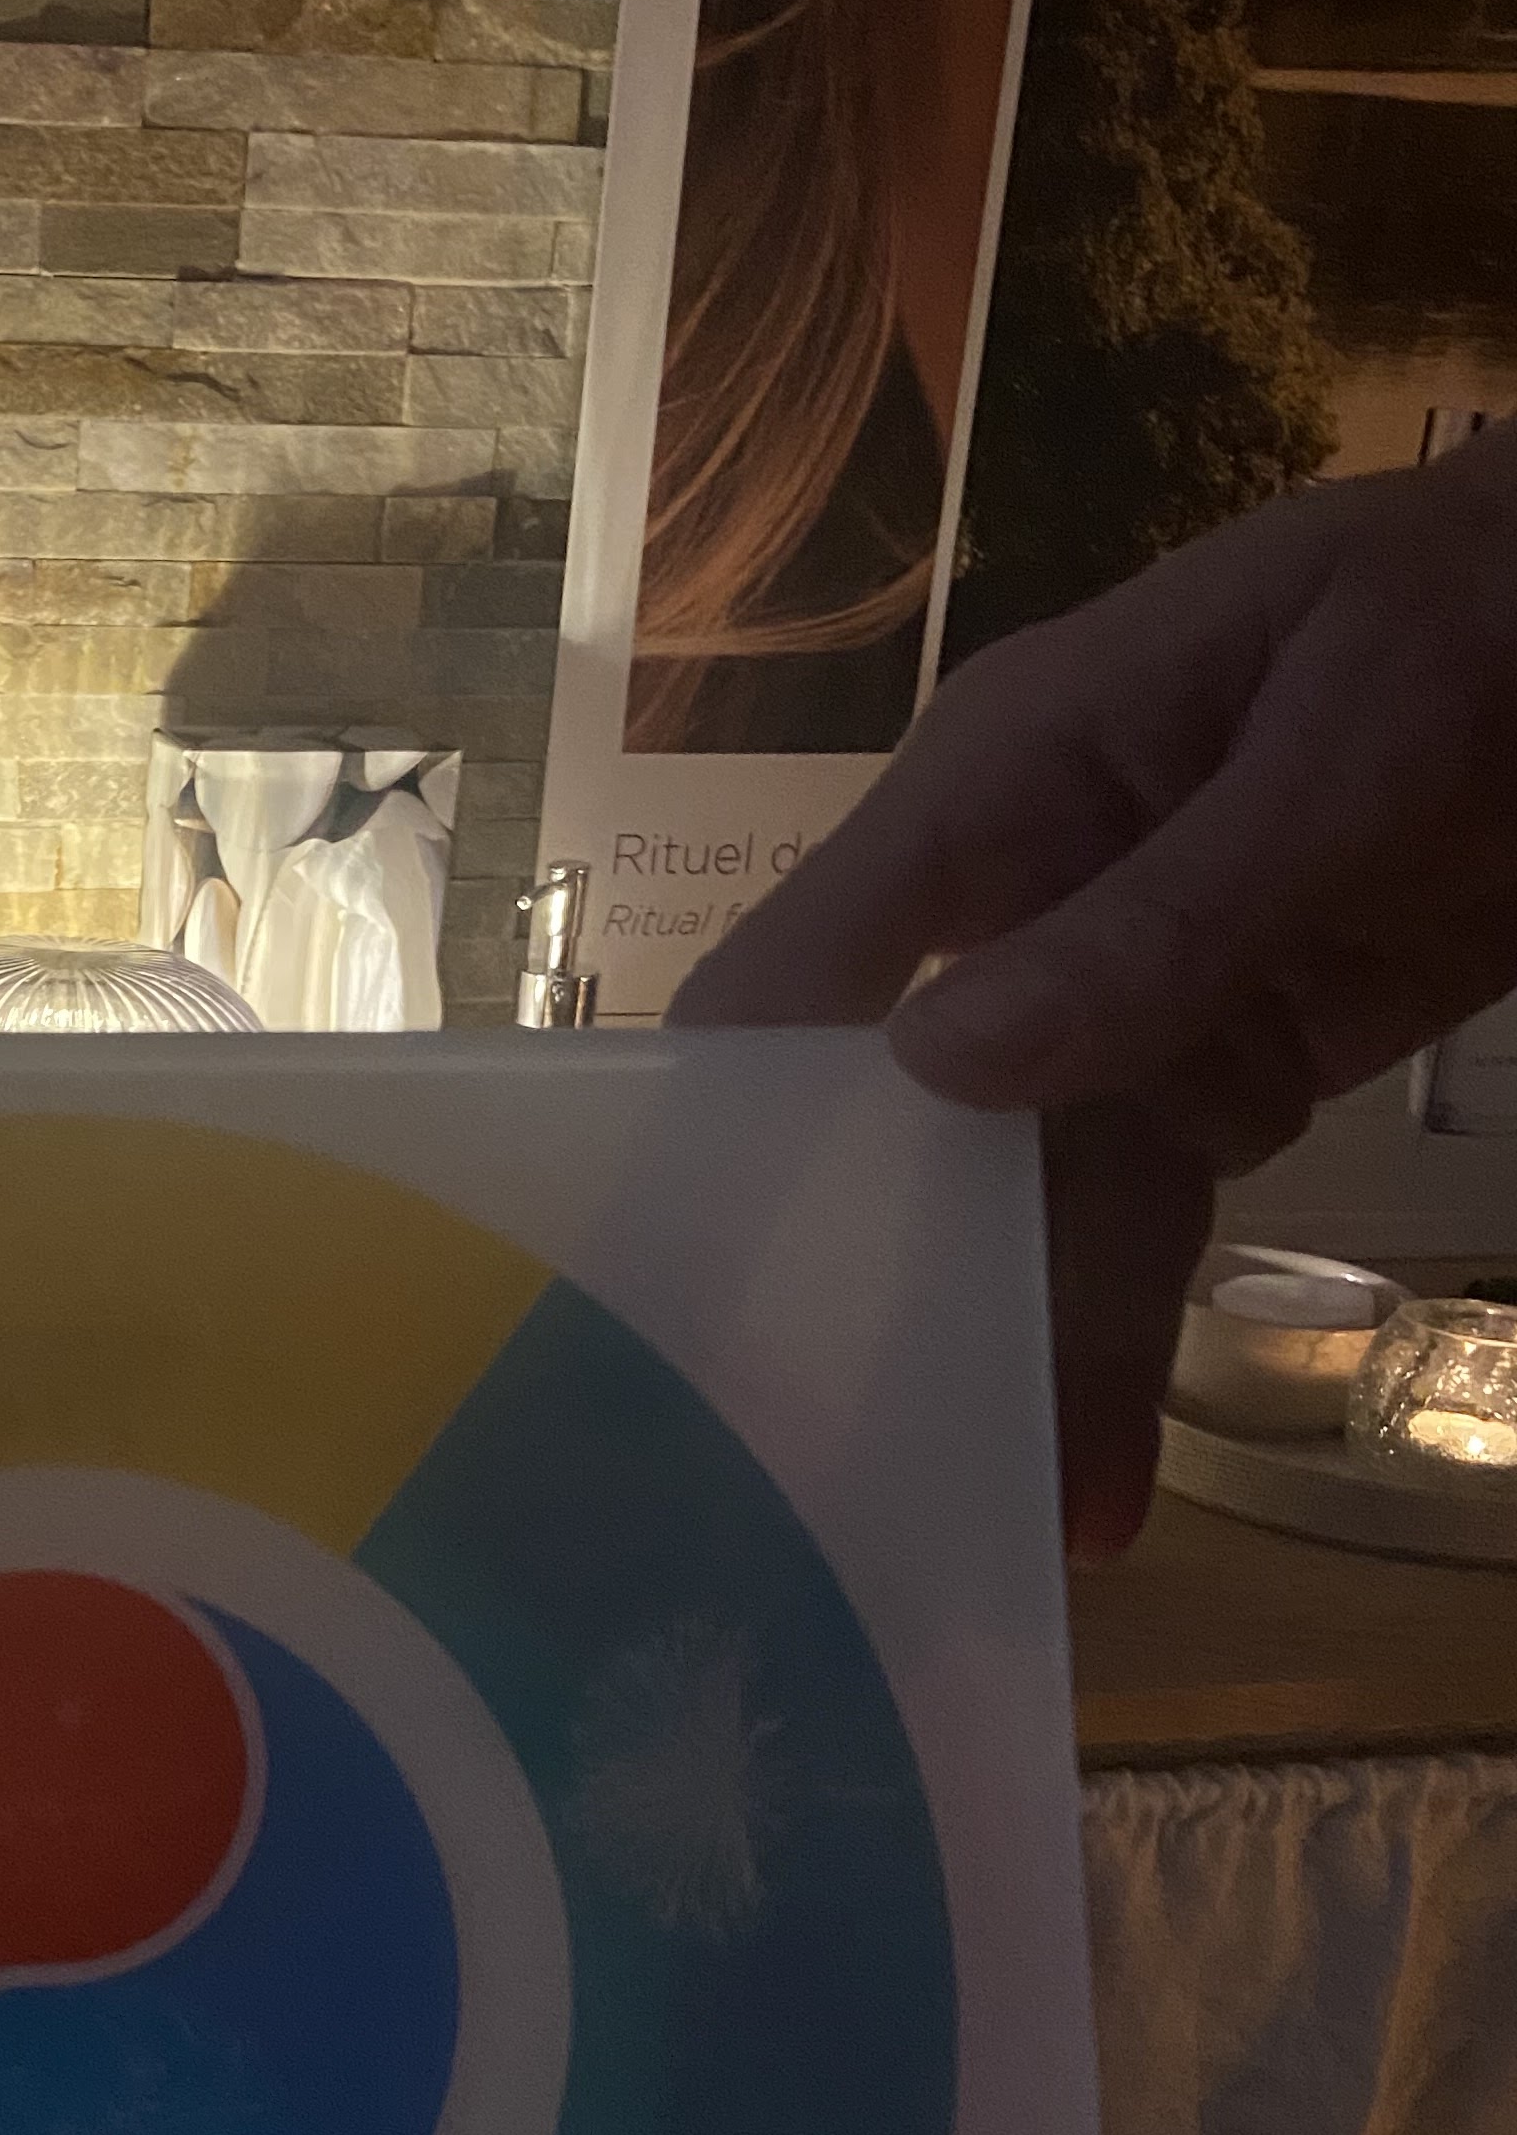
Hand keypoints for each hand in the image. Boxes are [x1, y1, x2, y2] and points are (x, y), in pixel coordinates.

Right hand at [668, 431, 1516, 1552]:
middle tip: (849, 1470)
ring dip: (1023, 1351)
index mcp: (998, 786)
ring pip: (1034, 1200)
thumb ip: (1164, 910)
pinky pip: (1146, 1210)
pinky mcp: (1221, 1059)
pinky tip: (1099, 1474)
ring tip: (1009, 1518)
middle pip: (908, 1123)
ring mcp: (1121, 991)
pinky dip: (1121, 1334)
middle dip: (882, 1287)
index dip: (734, 1126)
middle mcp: (1022, 902)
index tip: (696, 1299)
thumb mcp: (1341, 750)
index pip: (803, 969)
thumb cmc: (1478, 615)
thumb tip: (948, 1064)